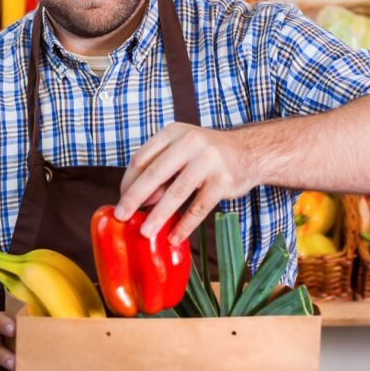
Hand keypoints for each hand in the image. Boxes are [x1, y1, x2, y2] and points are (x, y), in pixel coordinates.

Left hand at [117, 123, 256, 242]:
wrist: (249, 152)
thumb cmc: (206, 154)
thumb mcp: (181, 150)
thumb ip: (160, 170)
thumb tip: (140, 200)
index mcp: (173, 132)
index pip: (141, 158)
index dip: (128, 182)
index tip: (121, 200)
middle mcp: (190, 142)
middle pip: (154, 173)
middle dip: (135, 198)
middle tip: (122, 217)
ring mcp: (209, 161)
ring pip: (176, 193)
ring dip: (158, 215)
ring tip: (146, 232)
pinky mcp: (223, 182)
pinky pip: (198, 208)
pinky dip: (185, 225)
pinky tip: (174, 237)